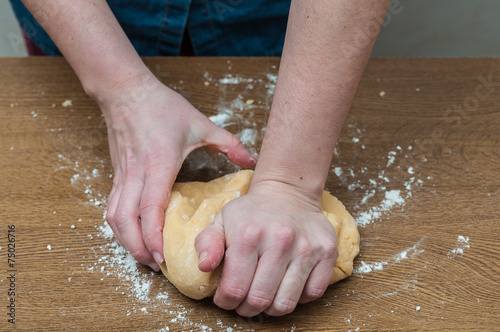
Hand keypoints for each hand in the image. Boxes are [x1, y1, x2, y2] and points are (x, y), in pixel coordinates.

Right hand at [100, 73, 256, 270]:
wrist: (127, 92)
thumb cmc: (163, 107)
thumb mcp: (201, 124)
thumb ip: (229, 143)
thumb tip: (253, 160)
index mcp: (159, 163)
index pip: (151, 207)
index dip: (154, 236)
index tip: (162, 257)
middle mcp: (136, 173)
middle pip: (126, 220)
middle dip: (138, 247)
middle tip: (155, 266)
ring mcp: (122, 175)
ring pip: (114, 217)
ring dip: (125, 240)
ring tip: (143, 257)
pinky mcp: (116, 174)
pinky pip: (111, 207)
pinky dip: (119, 227)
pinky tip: (131, 236)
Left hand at [194, 181, 337, 316]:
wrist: (288, 192)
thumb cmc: (252, 212)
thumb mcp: (222, 221)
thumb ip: (207, 244)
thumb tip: (204, 267)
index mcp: (248, 235)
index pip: (234, 289)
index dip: (226, 301)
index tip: (225, 298)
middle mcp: (280, 240)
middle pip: (260, 300)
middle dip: (246, 308)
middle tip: (243, 301)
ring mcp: (306, 247)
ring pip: (287, 303)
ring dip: (271, 308)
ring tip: (264, 297)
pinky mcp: (327, 252)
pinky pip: (313, 294)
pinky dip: (298, 297)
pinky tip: (287, 286)